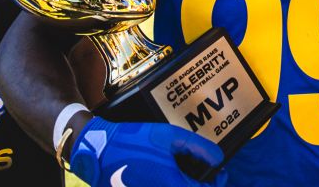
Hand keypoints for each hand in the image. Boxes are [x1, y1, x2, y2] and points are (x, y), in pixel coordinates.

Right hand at [67, 116, 226, 186]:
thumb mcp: (169, 136)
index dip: (216, 182)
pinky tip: (168, 176)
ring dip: (186, 186)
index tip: (218, 172)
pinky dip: (171, 186)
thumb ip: (198, 147)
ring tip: (186, 174)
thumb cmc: (133, 143)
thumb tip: (218, 158)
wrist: (100, 152)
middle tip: (205, 175)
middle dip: (201, 186)